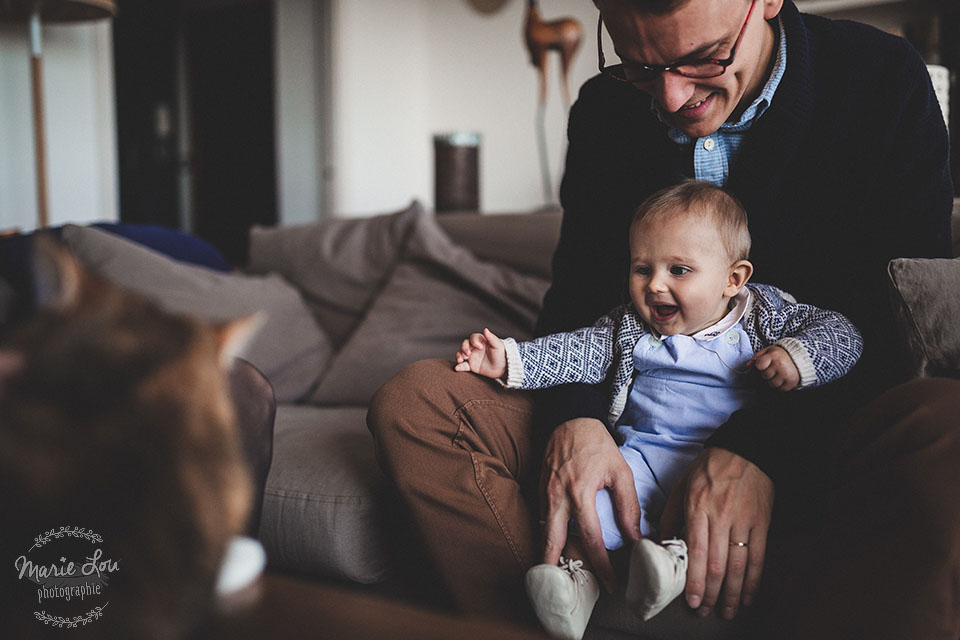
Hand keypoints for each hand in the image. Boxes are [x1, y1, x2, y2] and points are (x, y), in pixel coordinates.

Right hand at [454, 328, 506, 378]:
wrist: (503, 368)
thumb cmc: (501, 354)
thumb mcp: (497, 346)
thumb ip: (491, 338)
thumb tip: (485, 329)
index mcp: (480, 341)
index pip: (473, 338)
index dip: (474, 341)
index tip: (480, 347)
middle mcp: (474, 348)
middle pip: (464, 345)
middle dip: (464, 348)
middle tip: (468, 354)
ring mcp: (472, 357)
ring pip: (461, 354)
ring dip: (459, 356)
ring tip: (460, 360)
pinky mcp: (471, 366)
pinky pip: (463, 365)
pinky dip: (459, 366)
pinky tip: (457, 368)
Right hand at [540, 417, 639, 592]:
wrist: (569, 418)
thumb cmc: (598, 444)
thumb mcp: (620, 472)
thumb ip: (627, 506)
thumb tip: (634, 537)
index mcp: (580, 493)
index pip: (591, 539)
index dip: (602, 565)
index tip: (611, 583)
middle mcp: (558, 497)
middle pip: (553, 542)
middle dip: (558, 568)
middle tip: (565, 590)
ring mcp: (544, 493)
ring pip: (544, 532)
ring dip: (550, 554)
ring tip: (559, 575)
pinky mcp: (539, 489)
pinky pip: (542, 518)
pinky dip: (547, 535)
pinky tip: (556, 547)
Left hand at [659, 448, 773, 619]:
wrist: (746, 450)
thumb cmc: (709, 467)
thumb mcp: (682, 485)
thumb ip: (671, 514)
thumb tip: (660, 542)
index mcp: (698, 507)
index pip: (696, 551)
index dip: (695, 580)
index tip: (691, 600)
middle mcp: (721, 516)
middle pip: (717, 564)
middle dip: (711, 593)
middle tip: (705, 612)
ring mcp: (744, 521)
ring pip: (738, 565)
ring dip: (732, 593)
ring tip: (726, 611)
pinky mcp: (762, 522)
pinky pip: (758, 556)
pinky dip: (754, 579)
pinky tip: (748, 595)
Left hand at [749, 346, 799, 390]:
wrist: (800, 358)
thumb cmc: (781, 355)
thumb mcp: (769, 351)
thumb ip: (757, 357)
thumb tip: (748, 365)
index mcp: (774, 356)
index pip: (759, 365)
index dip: (760, 366)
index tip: (764, 364)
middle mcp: (780, 366)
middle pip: (765, 376)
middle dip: (767, 373)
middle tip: (773, 369)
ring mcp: (786, 375)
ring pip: (772, 384)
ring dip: (773, 381)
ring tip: (778, 374)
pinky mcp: (792, 382)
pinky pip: (780, 389)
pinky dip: (781, 386)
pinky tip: (783, 379)